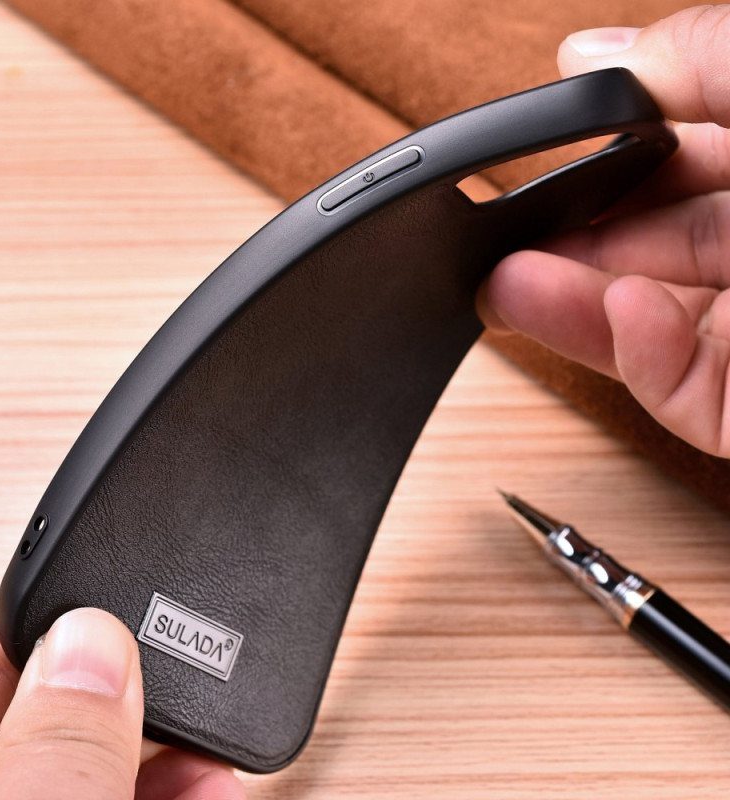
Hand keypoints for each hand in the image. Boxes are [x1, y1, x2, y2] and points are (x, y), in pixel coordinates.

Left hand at [0, 610, 245, 799]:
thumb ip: (60, 749)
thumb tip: (94, 639)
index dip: (33, 639)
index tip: (109, 631)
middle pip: (24, 727)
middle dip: (117, 707)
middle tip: (176, 694)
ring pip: (71, 775)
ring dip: (155, 757)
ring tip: (209, 754)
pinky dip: (155, 799)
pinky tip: (204, 789)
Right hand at [477, 5, 729, 455]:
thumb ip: (707, 53)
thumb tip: (585, 45)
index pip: (678, 165)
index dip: (606, 161)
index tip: (539, 161)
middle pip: (646, 249)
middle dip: (564, 242)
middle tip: (489, 240)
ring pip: (643, 324)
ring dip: (566, 303)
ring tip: (496, 283)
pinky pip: (678, 390)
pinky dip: (639, 355)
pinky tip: (618, 313)